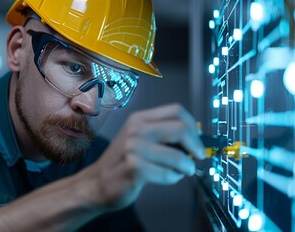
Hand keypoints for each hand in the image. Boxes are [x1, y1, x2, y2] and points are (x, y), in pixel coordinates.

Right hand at [82, 103, 205, 210]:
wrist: (97, 183)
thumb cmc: (122, 162)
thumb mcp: (138, 139)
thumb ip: (162, 134)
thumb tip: (195, 138)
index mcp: (139, 119)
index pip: (176, 111)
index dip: (193, 126)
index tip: (197, 140)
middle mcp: (136, 130)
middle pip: (180, 129)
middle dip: (196, 146)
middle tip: (198, 157)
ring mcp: (134, 148)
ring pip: (178, 156)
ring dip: (186, 167)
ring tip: (181, 171)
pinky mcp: (134, 168)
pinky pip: (168, 173)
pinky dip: (173, 178)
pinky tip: (166, 178)